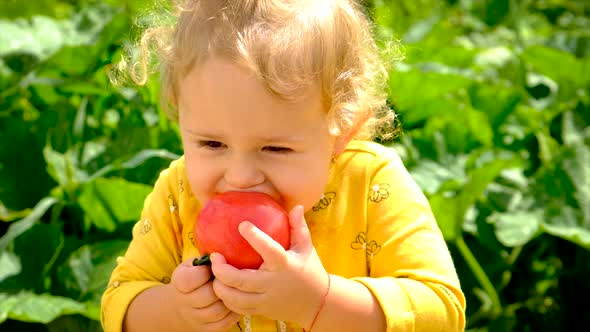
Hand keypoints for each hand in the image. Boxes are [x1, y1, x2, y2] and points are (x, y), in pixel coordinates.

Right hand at [168, 259, 241, 331]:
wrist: (181, 304)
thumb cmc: (194, 276)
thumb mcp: (194, 264)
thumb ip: (206, 259)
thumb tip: (223, 256)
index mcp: (179, 281)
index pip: (190, 279)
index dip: (205, 272)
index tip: (214, 267)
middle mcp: (183, 302)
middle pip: (207, 296)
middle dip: (222, 286)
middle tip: (228, 279)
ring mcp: (194, 318)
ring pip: (217, 311)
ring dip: (230, 299)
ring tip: (234, 290)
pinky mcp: (206, 330)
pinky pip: (224, 324)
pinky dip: (233, 313)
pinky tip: (235, 302)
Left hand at [211, 205, 329, 328]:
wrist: (318, 304)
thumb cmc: (310, 270)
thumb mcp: (306, 248)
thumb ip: (298, 227)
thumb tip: (296, 206)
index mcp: (285, 264)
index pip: (269, 249)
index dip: (254, 237)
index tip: (242, 225)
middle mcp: (273, 283)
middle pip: (240, 280)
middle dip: (221, 269)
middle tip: (214, 256)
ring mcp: (266, 300)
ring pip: (235, 298)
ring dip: (220, 286)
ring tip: (214, 273)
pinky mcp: (262, 310)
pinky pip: (238, 308)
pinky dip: (226, 299)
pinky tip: (222, 287)